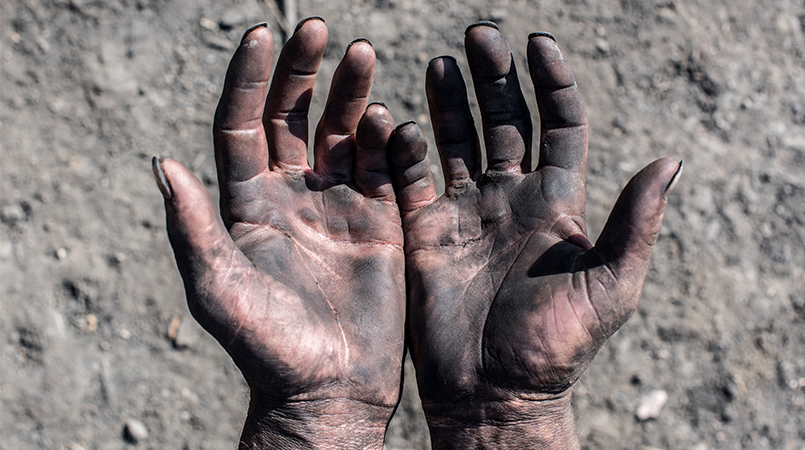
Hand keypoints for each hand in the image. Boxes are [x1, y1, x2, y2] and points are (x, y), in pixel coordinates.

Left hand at [153, 19, 403, 448]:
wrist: (329, 388)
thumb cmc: (268, 346)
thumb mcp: (218, 288)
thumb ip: (191, 227)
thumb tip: (161, 162)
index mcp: (248, 204)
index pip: (242, 125)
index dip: (249, 80)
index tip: (261, 35)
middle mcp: (291, 196)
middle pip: (294, 118)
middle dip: (303, 72)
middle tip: (318, 29)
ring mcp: (338, 206)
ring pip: (343, 133)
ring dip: (350, 93)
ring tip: (360, 53)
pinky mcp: (379, 222)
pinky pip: (384, 168)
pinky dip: (388, 139)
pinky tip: (390, 118)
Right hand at [388, 23, 681, 447]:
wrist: (493, 390)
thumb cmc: (555, 345)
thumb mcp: (608, 286)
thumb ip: (634, 224)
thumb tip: (672, 161)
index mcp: (556, 203)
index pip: (558, 126)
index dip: (551, 82)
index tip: (538, 43)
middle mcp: (510, 198)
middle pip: (504, 121)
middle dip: (494, 77)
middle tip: (479, 35)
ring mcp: (465, 212)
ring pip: (457, 141)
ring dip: (449, 101)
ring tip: (442, 63)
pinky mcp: (425, 231)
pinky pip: (411, 178)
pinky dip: (404, 148)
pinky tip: (397, 120)